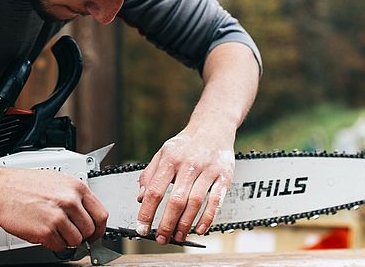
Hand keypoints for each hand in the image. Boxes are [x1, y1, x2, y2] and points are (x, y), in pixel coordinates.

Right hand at [0, 166, 107, 251]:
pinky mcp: (46, 231)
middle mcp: (70, 201)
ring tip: (53, 230)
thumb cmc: (21, 184)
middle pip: (90, 230)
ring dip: (66, 240)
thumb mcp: (56, 180)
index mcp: (76, 187)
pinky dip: (53, 244)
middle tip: (71, 233)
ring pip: (76, 241)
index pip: (101, 214)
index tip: (95, 233)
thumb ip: (73, 196)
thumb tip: (86, 213)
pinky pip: (59, 246)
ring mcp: (58, 217)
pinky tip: (44, 233)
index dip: (99, 228)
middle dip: (81, 235)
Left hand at [135, 129, 234, 243]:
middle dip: (167, 223)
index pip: (155, 190)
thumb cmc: (186, 143)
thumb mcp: (163, 153)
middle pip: (176, 200)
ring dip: (186, 224)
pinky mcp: (224, 177)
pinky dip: (208, 218)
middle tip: (161, 238)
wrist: (213, 127)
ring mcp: (208, 171)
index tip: (141, 227)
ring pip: (195, 202)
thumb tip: (141, 197)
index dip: (147, 212)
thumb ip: (150, 174)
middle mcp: (189, 165)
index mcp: (170, 159)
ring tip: (178, 237)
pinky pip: (216, 201)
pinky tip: (200, 229)